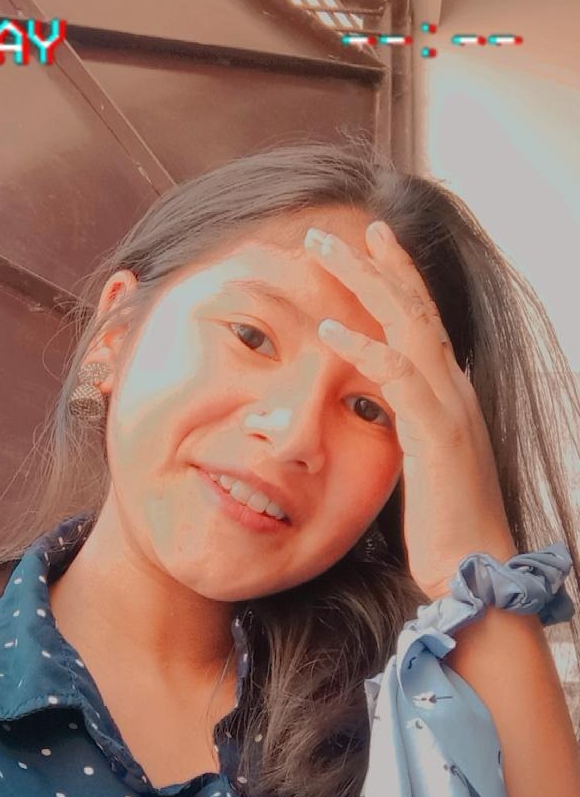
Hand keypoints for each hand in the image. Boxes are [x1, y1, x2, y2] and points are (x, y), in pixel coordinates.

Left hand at [304, 222, 517, 600]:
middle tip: (329, 230)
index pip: (422, 319)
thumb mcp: (418, 464)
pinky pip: (398, 377)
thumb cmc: (443, 525)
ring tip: (322, 251)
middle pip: (413, 306)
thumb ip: (403, 428)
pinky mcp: (437, 434)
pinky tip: (329, 329)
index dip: (395, 276)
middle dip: (372, 262)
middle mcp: (453, 388)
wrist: (473, 567)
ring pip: (407, 323)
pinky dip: (363, 349)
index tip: (365, 241)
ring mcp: (449, 407)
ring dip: (362, 282)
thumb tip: (376, 411)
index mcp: (448, 394)